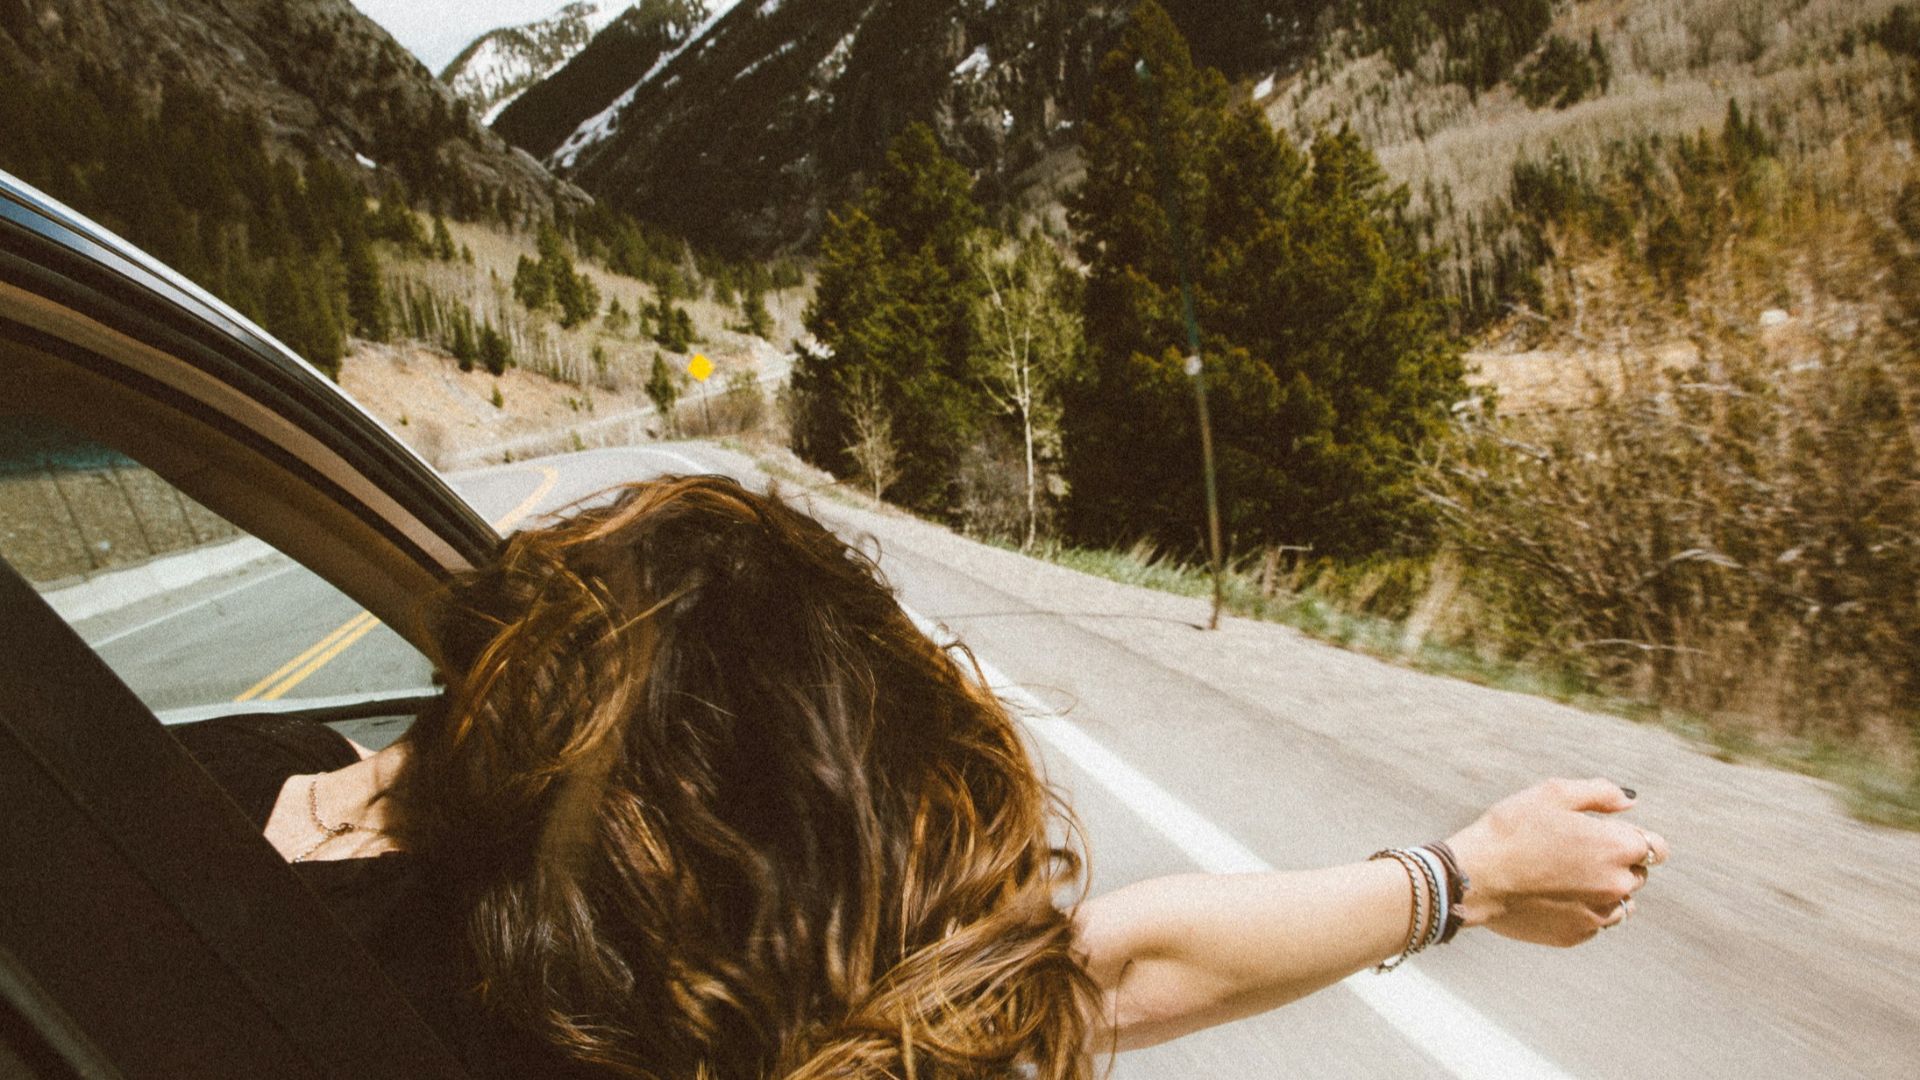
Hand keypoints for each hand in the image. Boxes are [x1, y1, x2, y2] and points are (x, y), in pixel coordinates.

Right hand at [1444, 778, 1669, 946]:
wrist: (1475, 877)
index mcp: (1617, 847)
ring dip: (1604, 889)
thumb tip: (1630, 802)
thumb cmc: (1511, 829)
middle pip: (1638, 874)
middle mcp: (1617, 885)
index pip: (1658, 848)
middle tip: (1575, 852)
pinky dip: (1582, 909)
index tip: (1609, 835)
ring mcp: (1598, 914)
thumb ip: (1600, 794)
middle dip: (1617, 862)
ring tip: (1565, 877)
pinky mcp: (1578, 935)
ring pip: (1620, 903)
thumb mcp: (1553, 794)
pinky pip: (1595, 922)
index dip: (1635, 837)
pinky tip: (1552, 895)